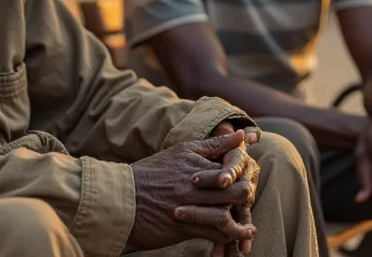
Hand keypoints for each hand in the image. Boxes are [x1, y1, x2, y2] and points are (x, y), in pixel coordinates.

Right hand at [127, 131, 256, 251]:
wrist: (122, 199)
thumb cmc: (151, 173)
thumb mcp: (180, 152)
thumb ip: (213, 145)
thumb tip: (243, 134)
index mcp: (193, 163)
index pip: (230, 166)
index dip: (242, 173)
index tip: (248, 176)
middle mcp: (192, 184)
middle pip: (232, 190)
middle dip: (245, 195)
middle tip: (250, 198)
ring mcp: (188, 206)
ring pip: (225, 213)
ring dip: (241, 221)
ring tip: (249, 227)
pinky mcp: (183, 227)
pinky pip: (213, 233)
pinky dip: (228, 236)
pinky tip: (234, 236)